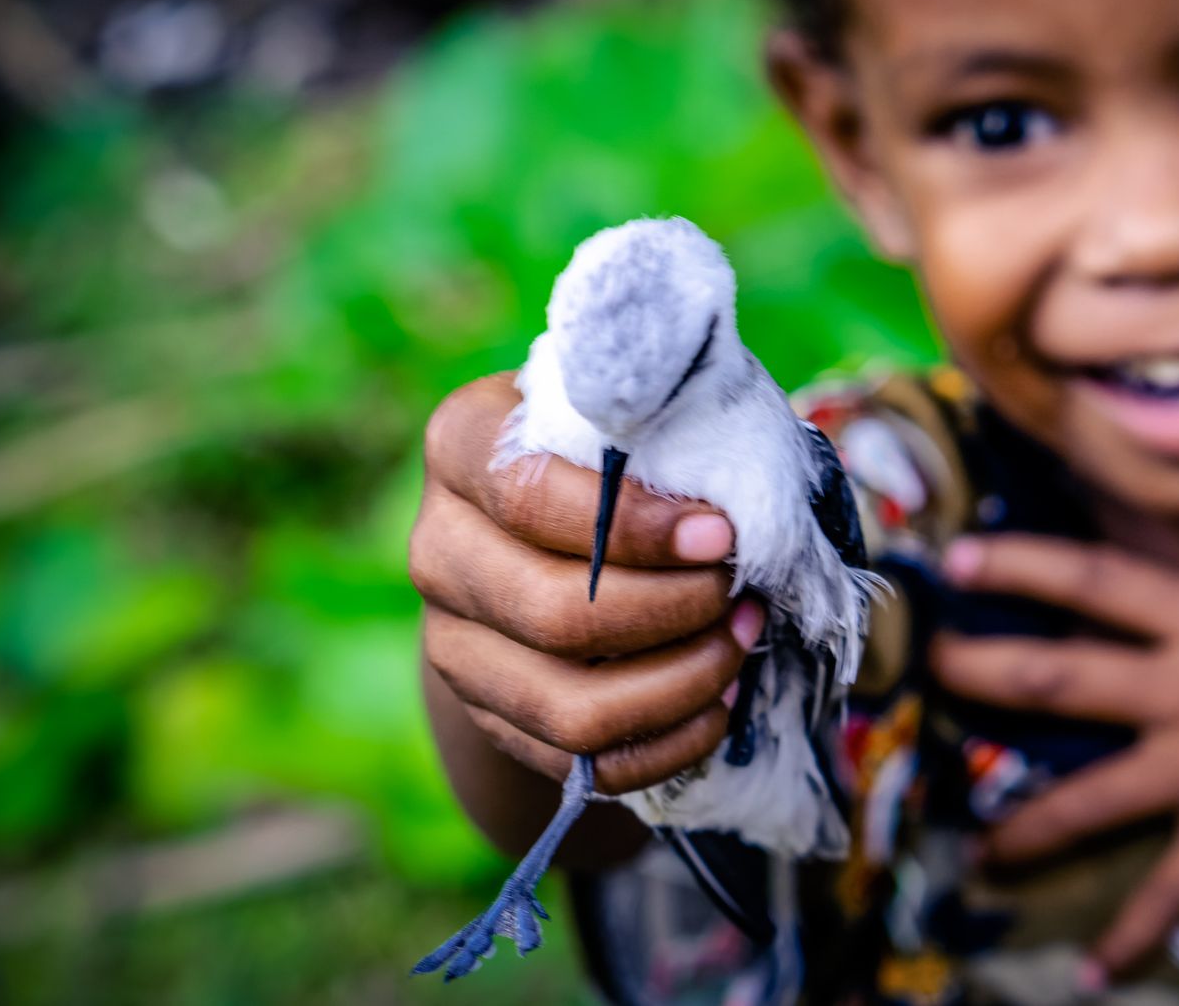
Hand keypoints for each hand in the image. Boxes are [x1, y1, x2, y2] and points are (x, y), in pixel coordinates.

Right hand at [411, 373, 759, 794]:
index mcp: (463, 445)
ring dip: (679, 684)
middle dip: (673, 611)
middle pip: (553, 612)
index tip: (721, 536)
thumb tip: (734, 499)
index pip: (528, 494)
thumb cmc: (619, 454)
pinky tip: (718, 702)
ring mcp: (454, 642)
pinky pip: (582, 762)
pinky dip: (667, 742)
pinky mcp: (489, 716)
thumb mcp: (631, 414)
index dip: (634, 525)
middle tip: (740, 592)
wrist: (549, 532)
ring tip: (740, 643)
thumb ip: (665, 431)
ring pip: (569, 706)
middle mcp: (438, 548)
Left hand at [932, 458, 1178, 975]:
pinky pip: (1170, 889)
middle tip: (928, 671)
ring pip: (1091, 796)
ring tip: (978, 849)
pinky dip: (1133, 933)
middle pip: (1059, 679)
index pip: (1092, 583)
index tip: (958, 558)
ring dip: (1030, 826)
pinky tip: (1092, 970)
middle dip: (984, 674)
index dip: (1021, 566)